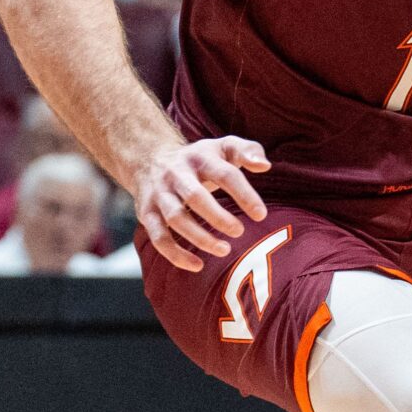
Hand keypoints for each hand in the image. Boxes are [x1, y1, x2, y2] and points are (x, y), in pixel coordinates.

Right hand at [133, 136, 269, 272]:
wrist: (149, 159)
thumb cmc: (200, 159)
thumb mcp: (223, 147)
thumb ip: (248, 151)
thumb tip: (264, 165)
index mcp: (200, 157)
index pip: (225, 174)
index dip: (244, 194)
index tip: (261, 215)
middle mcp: (176, 174)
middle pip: (195, 196)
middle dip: (218, 217)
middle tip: (239, 232)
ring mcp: (159, 194)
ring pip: (175, 218)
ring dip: (199, 237)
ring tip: (224, 249)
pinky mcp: (146, 213)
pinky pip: (158, 237)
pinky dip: (175, 254)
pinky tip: (197, 265)